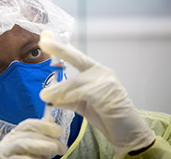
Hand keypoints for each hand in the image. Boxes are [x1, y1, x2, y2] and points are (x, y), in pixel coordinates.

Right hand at [0, 119, 66, 158]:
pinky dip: (32, 158)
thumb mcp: (32, 146)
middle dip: (47, 140)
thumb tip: (50, 119)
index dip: (44, 125)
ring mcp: (5, 153)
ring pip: (24, 144)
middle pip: (28, 135)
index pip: (28, 124)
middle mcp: (8, 142)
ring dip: (41, 147)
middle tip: (62, 148)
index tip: (59, 131)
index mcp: (14, 134)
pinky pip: (19, 158)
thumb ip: (40, 134)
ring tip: (54, 152)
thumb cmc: (24, 158)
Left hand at [38, 31, 154, 157]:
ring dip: (58, 89)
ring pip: (75, 82)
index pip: (75, 56)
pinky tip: (58, 102)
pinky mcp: (107, 93)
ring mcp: (106, 81)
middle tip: (43, 42)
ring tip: (44, 96)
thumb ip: (67, 98)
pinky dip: (68, 97)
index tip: (46, 37)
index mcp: (96, 71)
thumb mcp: (82, 104)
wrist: (128, 132)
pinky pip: (82, 93)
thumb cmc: (106, 116)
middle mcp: (101, 72)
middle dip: (59, 48)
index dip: (61, 46)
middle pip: (77, 58)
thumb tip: (48, 96)